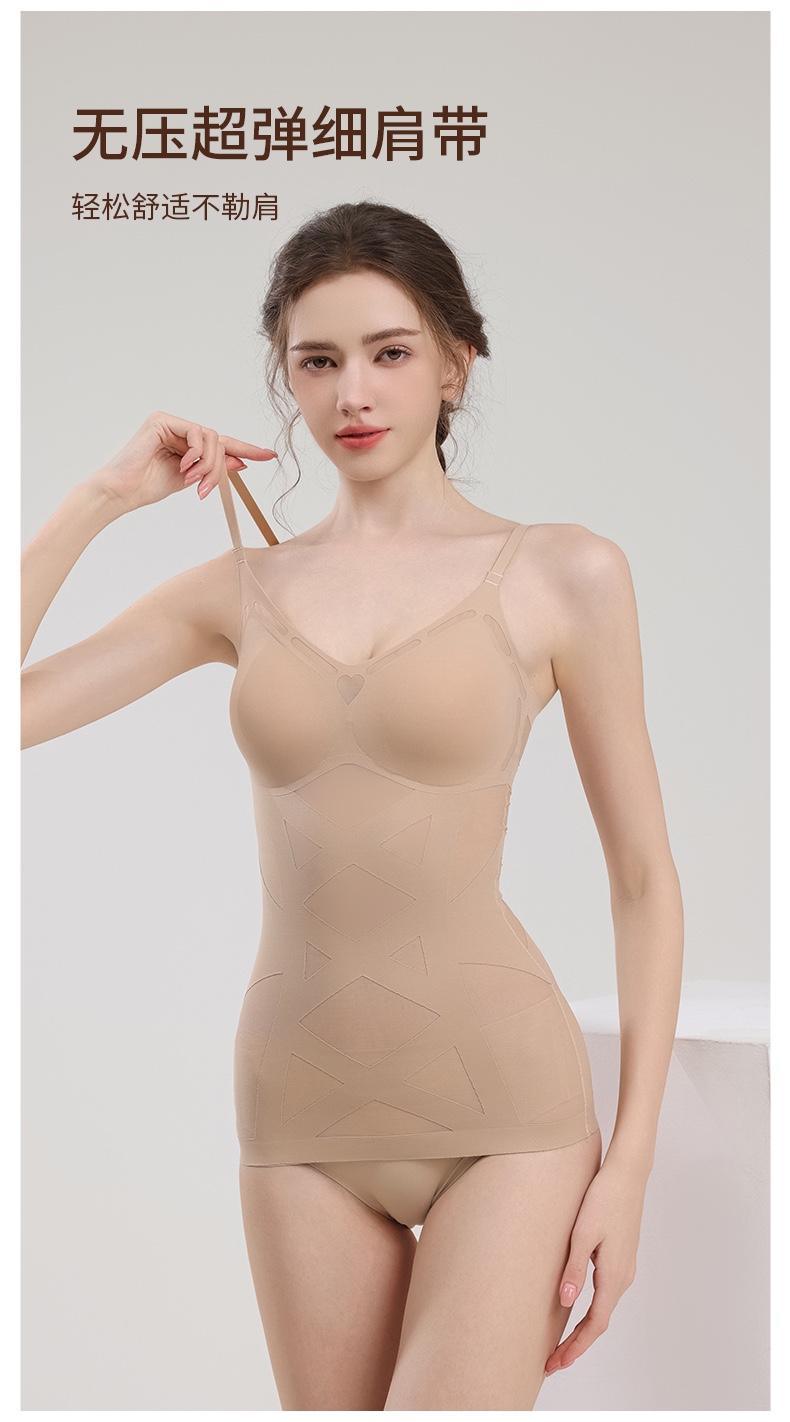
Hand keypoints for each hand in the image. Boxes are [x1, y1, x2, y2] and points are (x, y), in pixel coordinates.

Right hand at [90, 410, 277, 512]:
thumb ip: (212, 468)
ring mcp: (170, 423)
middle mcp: (178, 429)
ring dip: (208, 464)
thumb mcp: (190, 479)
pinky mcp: (162, 420)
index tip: (269, 455)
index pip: (220, 443)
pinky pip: (197, 433)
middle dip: (218, 468)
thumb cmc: (147, 487)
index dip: (246, 449)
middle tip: (205, 488)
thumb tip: (239, 462)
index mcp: (185, 443)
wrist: (122, 491)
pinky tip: (185, 467)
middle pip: (218, 441)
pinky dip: (197, 453)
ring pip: (211, 438)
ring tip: (193, 481)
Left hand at [544, 1156, 644, 1375]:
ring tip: (560, 1342)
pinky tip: (574, 1308)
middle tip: (552, 1361)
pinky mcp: (621, 1257)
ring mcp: (624, 1267)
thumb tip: (565, 1302)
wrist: (628, 1173)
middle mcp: (623, 1277)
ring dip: (583, 1328)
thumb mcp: (583, 1233)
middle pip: (599, 1321)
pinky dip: (590, 1310)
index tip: (556, 1363)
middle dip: (577, 1344)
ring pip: (602, 1308)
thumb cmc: (604, 1198)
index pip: (594, 1324)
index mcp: (614, 1275)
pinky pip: (605, 1293)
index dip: (575, 1347)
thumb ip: (574, 1269)